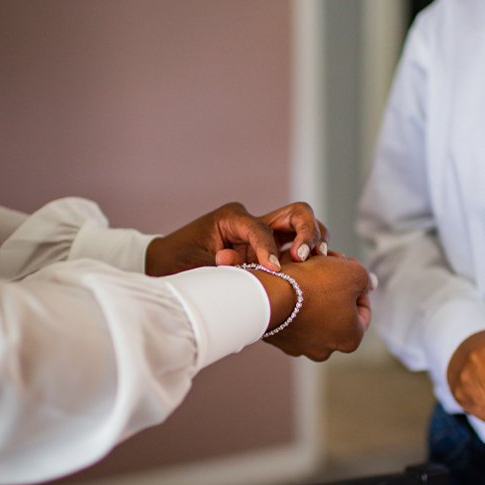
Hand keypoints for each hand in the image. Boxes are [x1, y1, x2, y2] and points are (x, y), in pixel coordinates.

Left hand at [146, 201, 327, 275]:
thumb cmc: (175, 264)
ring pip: (305, 227)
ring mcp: (266, 234)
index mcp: (232, 218)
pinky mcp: (272, 250)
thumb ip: (221, 269)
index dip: (270, 248)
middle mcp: (253, 222)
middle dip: (307, 232)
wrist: (165, 267)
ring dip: (315, 242)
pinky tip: (319, 271)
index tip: (275, 270)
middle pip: (297, 213)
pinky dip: (313, 255)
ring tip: (318, 262)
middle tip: (305, 257)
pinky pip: (300, 246)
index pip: (262, 228)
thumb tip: (244, 266)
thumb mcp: (192, 269)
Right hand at [251, 253, 371, 360]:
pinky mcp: (279, 338)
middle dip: (337, 285)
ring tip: (309, 269)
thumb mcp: (354, 273)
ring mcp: (299, 346)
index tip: (349, 267)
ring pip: (316, 312)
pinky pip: (293, 315)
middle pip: (339, 310)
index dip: (359, 285)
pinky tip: (292, 281)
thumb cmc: (317, 285)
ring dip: (316, 290)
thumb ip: (366, 278)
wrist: (269, 294)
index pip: (363, 309)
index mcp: (350, 339)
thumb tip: (368, 284)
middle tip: (329, 264)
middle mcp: (326, 349)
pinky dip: (295, 299)